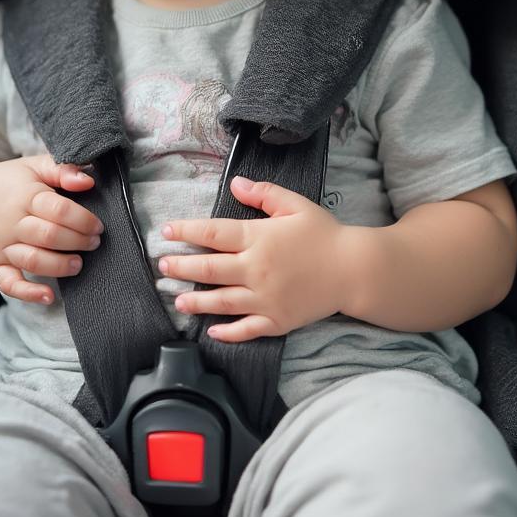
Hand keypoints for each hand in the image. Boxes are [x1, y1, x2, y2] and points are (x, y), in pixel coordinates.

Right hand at [0, 155, 103, 304]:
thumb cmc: (9, 181)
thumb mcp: (34, 165)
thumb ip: (62, 169)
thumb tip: (88, 181)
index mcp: (25, 195)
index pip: (58, 210)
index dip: (83, 220)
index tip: (97, 225)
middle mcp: (11, 222)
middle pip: (49, 236)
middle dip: (78, 241)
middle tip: (94, 242)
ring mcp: (1, 245)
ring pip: (32, 260)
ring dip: (60, 266)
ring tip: (78, 263)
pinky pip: (8, 283)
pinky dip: (28, 293)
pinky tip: (48, 296)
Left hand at [158, 175, 363, 341]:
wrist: (355, 270)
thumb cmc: (325, 234)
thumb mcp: (295, 205)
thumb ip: (263, 194)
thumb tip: (234, 184)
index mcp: (259, 238)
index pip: (213, 233)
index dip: (186, 231)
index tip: (166, 231)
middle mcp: (257, 270)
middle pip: (209, 269)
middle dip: (181, 267)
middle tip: (161, 266)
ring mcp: (266, 299)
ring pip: (222, 302)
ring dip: (196, 301)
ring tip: (177, 300)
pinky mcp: (277, 321)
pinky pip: (247, 330)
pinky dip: (228, 332)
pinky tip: (212, 332)